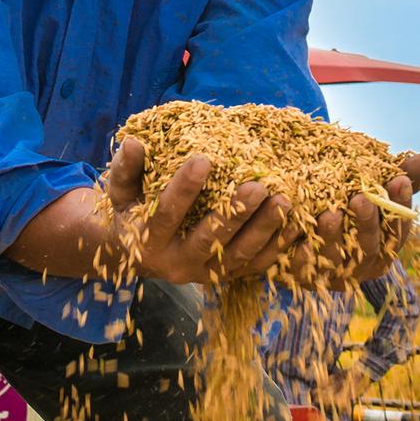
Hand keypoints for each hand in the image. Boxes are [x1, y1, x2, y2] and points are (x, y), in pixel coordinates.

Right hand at [107, 138, 294, 289]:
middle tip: (258, 186)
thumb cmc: (131, 212)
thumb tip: (133, 143)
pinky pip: (256, 265)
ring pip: (238, 256)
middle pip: (209, 240)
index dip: (184, 188)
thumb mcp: (121, 193)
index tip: (204, 159)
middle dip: (234, 214)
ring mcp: (205, 274)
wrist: (137, 255)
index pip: (167, 214)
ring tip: (284, 201)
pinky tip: (298, 224)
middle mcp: (177, 264)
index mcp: (147, 241)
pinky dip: (278, 247)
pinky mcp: (227, 277)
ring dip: (264, 230)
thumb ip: (126, 169)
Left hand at [304, 149, 419, 281]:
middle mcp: (362, 265)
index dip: (400, 206)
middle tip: (361, 199)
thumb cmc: (347, 204)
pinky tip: (301, 241)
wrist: (301, 226)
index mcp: (384, 245)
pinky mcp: (302, 277)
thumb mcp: (372, 187)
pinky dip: (304, 256)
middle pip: (369, 248)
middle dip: (367, 223)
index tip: (400, 180)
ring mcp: (332, 273)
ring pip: (336, 259)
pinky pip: (304, 270)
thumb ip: (401, 175)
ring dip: (334, 238)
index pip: (398, 229)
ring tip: (330, 214)